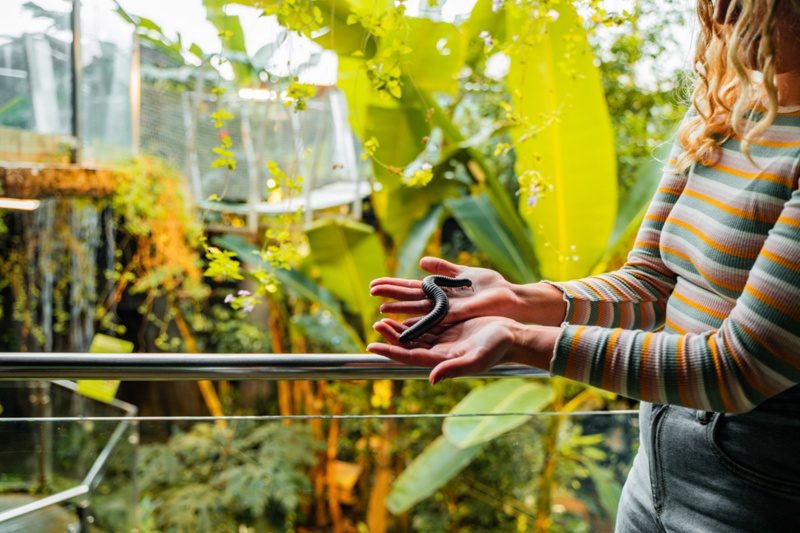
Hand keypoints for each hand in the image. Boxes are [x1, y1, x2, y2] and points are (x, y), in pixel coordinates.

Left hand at [368, 317, 557, 383]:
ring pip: (415, 335)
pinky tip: (403, 313)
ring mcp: (444, 341)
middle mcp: (439, 352)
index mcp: (442, 360)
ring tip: (382, 318)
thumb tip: (431, 379)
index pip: (409, 356)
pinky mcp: (450, 329)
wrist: (513, 337)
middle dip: (390, 337)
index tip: (372, 346)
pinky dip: (413, 321)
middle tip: (376, 325)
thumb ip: (453, 369)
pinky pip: (426, 325)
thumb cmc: (497, 349)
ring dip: (399, 328)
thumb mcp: (476, 359)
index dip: (390, 351)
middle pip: (408, 345)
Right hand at [370, 257, 516, 323]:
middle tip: (369, 293)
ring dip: (399, 313)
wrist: (512, 298)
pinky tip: (404, 326)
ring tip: (379, 315)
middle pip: (408, 302)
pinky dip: (417, 324)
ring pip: (416, 313)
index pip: (410, 290)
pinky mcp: (457, 317)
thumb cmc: (491, 287)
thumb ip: (442, 268)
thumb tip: (421, 262)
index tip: (374, 285)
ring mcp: (447, 313)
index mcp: (440, 294)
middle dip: (389, 298)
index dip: (392, 288)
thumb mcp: (463, 272)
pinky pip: (432, 320)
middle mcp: (439, 306)